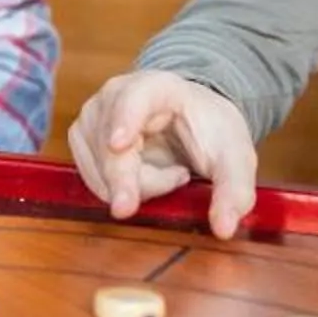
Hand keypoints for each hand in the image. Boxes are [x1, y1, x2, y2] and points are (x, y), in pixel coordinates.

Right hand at [67, 70, 259, 237]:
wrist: (191, 120)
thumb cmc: (210, 129)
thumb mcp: (234, 156)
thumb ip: (235, 190)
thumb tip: (224, 229)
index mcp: (155, 87)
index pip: (133, 99)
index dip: (125, 120)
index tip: (119, 145)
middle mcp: (114, 96)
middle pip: (112, 148)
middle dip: (140, 181)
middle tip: (179, 181)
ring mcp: (92, 118)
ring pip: (101, 169)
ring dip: (138, 187)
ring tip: (173, 173)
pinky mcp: (82, 140)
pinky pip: (94, 179)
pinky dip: (122, 190)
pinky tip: (147, 178)